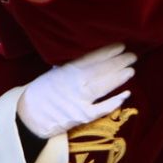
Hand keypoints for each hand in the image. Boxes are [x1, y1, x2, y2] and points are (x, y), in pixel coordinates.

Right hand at [16, 43, 135, 137]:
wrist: (29, 116)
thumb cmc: (40, 93)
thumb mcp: (51, 74)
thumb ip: (69, 67)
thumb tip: (87, 58)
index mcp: (66, 71)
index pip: (91, 58)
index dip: (108, 52)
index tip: (121, 46)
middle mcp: (74, 84)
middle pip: (101, 70)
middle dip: (119, 62)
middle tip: (132, 56)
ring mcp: (79, 100)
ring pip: (103, 86)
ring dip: (119, 77)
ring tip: (131, 70)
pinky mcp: (82, 116)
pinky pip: (102, 108)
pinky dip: (115, 101)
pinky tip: (126, 94)